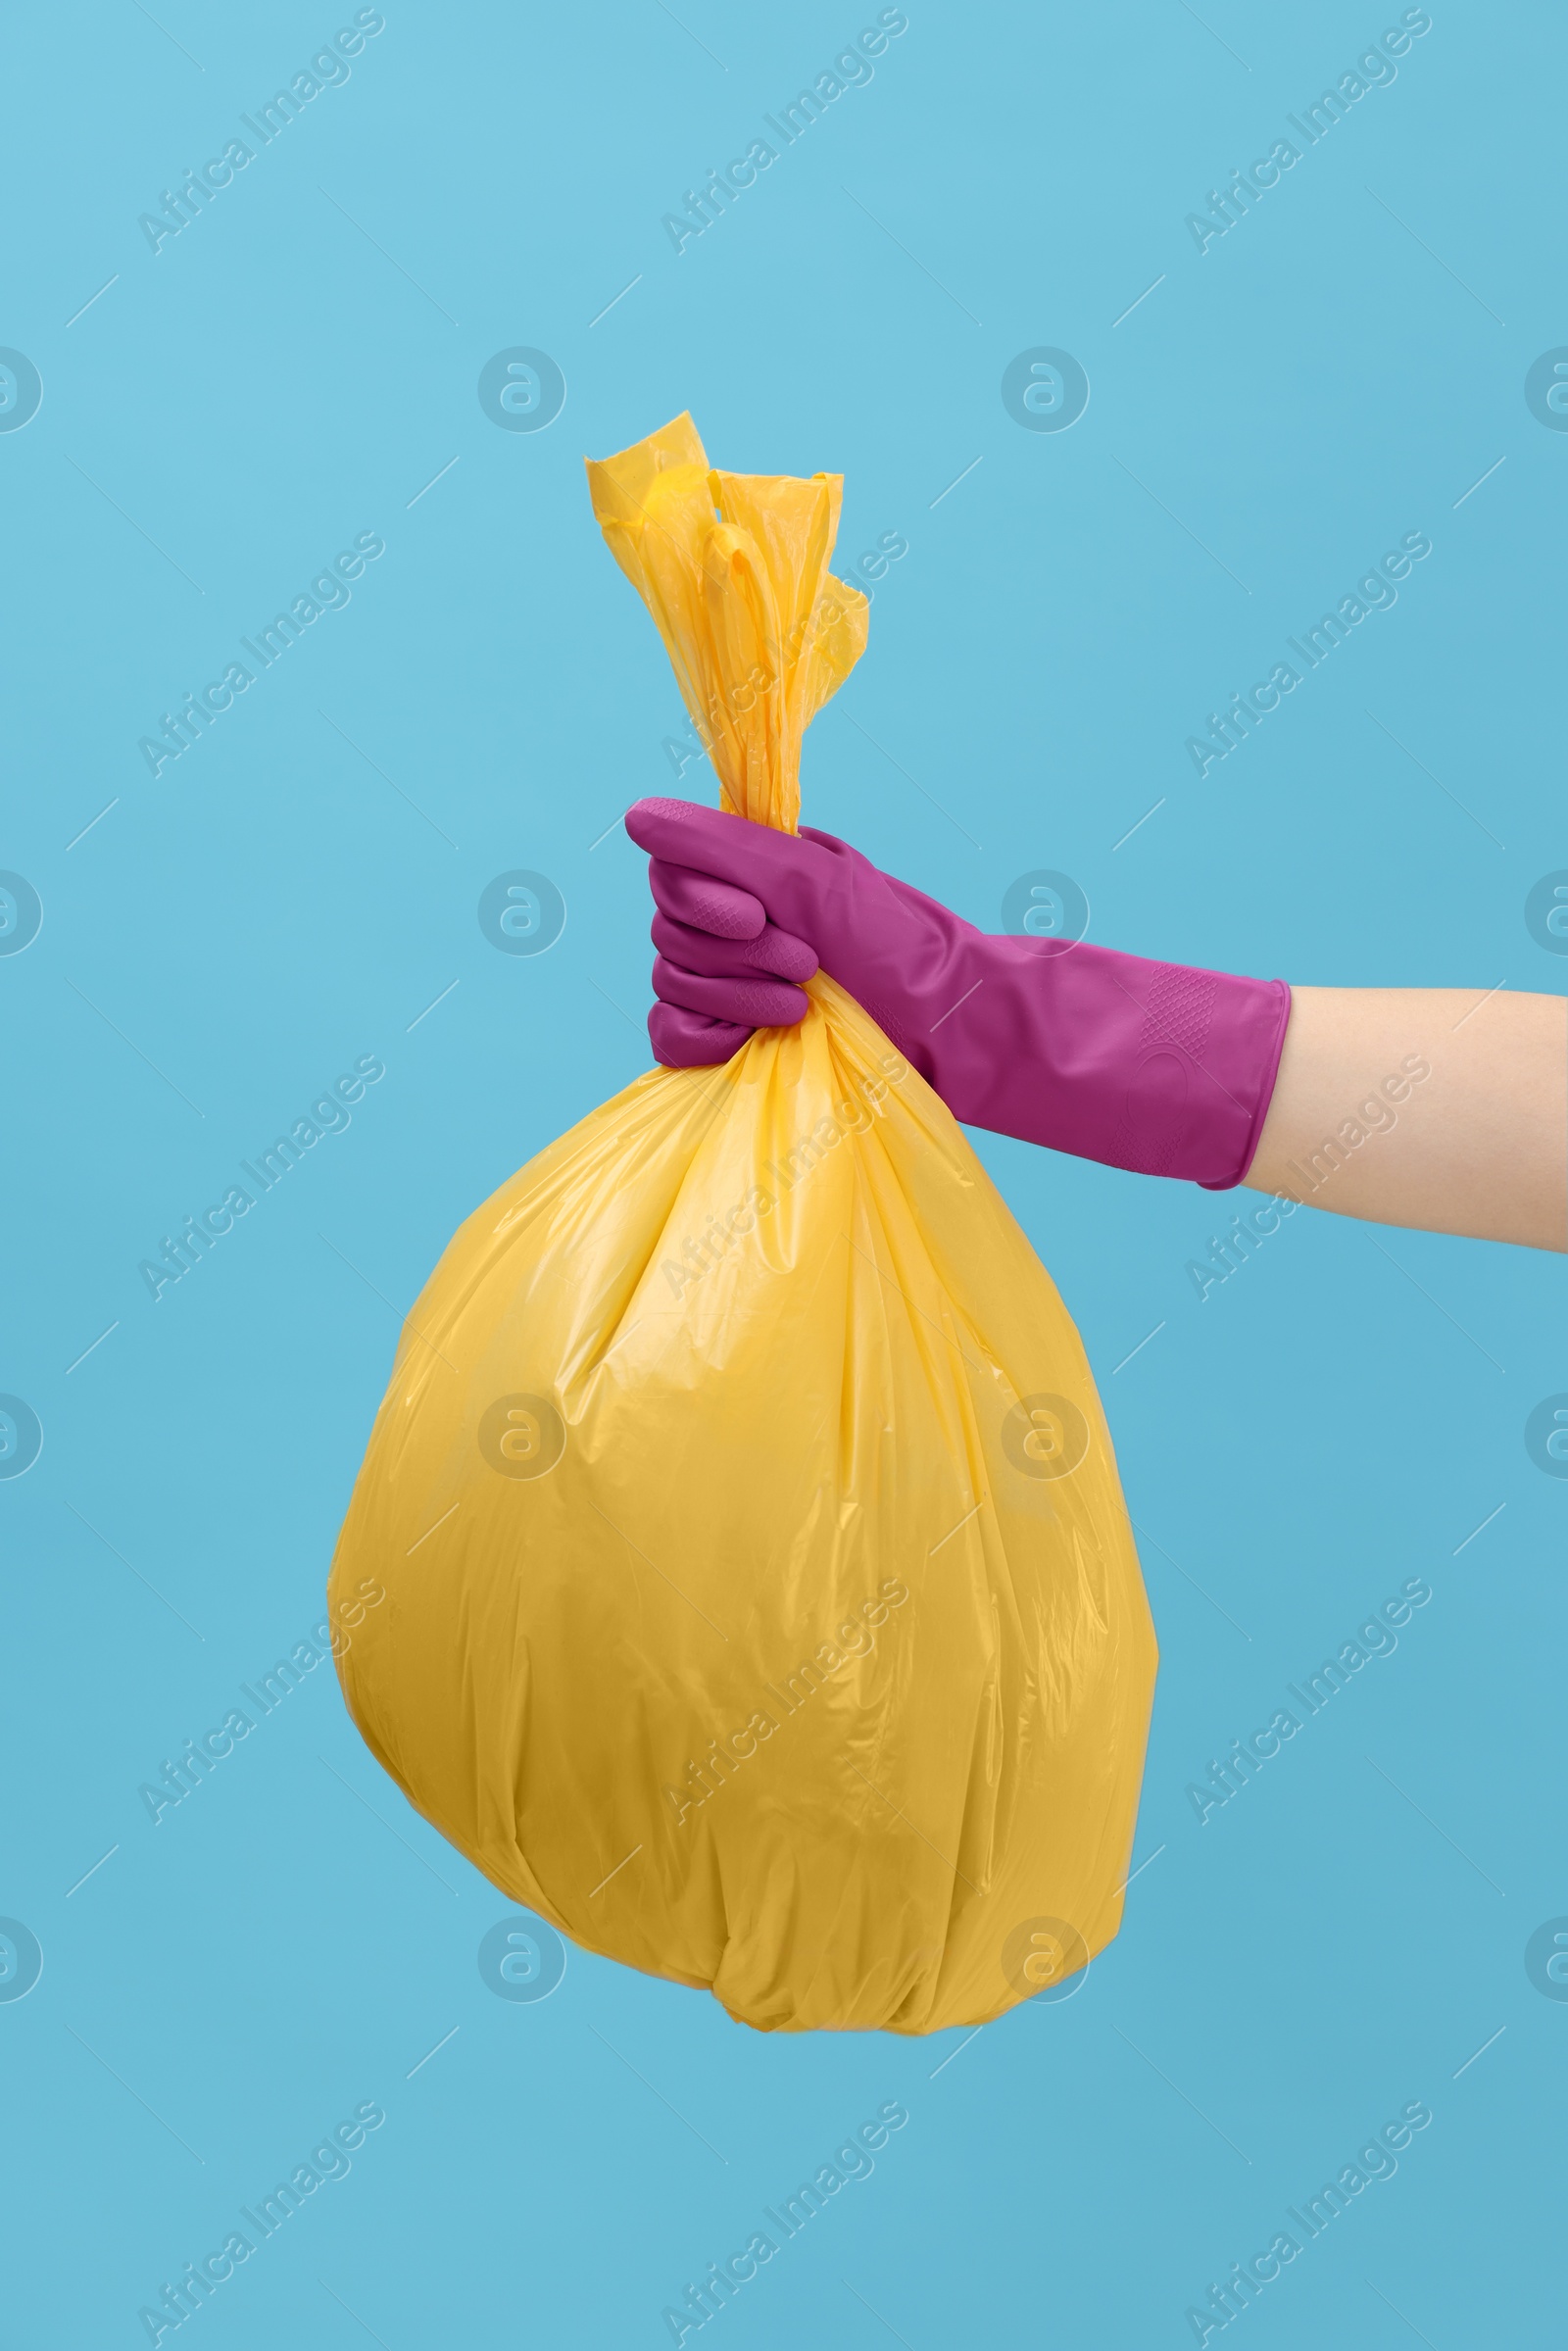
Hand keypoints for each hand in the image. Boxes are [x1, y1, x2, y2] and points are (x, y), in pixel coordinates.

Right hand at [626, 797, 1289, 1188]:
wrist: (956, 1034)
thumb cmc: (906, 951)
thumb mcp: (817, 884)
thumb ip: (726, 846)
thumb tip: (636, 816)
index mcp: (753, 873)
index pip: (671, 873)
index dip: (701, 900)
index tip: (760, 917)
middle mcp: (736, 924)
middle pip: (668, 931)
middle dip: (736, 955)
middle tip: (811, 965)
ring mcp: (731, 987)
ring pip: (671, 984)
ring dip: (737, 998)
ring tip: (806, 1008)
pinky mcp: (732, 1047)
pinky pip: (669, 1039)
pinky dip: (704, 1042)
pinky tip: (753, 1046)